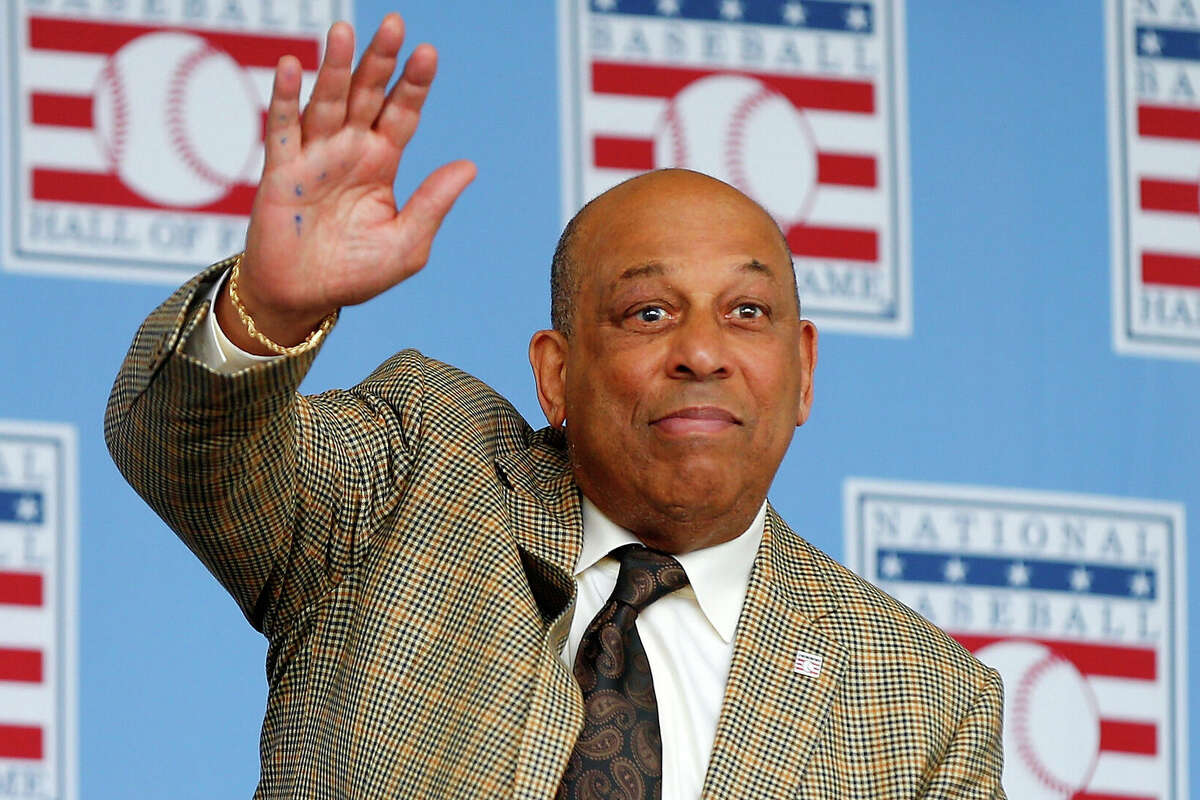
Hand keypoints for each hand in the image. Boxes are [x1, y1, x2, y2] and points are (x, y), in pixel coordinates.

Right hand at [218, 14, 475, 351]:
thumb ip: (433, 203)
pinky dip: (283, 97)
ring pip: (326, 101)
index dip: (414, 84)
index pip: (402, 113)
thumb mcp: (406, 243)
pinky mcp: (280, 171)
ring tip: (344, 32)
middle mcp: (349, 150)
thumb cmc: (356, 273)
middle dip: (379, 60)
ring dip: (334, 67)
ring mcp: (314, 156)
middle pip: (366, 94)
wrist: (304, 299)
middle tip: (394, 25)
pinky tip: (290, 66)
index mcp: (382, 163)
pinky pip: (281, 127)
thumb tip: (469, 166)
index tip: (428, 54)